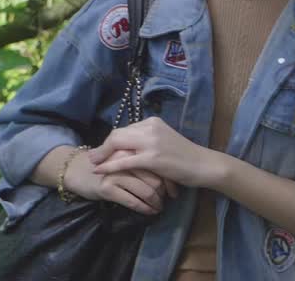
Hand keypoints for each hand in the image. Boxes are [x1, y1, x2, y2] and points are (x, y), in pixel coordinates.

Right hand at [62, 148, 179, 214]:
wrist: (78, 171)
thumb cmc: (108, 165)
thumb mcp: (128, 158)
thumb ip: (145, 160)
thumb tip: (171, 174)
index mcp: (134, 148)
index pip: (159, 164)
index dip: (170, 179)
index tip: (175, 190)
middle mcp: (126, 159)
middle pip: (156, 178)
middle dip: (165, 192)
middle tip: (169, 200)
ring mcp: (116, 173)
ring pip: (146, 190)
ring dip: (156, 202)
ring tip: (160, 207)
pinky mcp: (107, 187)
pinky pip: (132, 200)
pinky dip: (144, 208)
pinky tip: (149, 211)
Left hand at [89, 117, 220, 188]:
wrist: (203, 164)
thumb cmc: (184, 156)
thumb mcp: (163, 141)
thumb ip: (146, 140)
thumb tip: (127, 145)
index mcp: (153, 122)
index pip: (124, 129)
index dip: (111, 141)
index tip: (103, 150)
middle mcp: (151, 128)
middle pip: (117, 134)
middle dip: (102, 146)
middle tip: (92, 157)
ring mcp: (151, 142)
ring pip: (117, 144)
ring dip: (101, 155)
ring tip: (92, 164)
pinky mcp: (152, 158)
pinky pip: (123, 161)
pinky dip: (109, 166)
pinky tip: (100, 171)